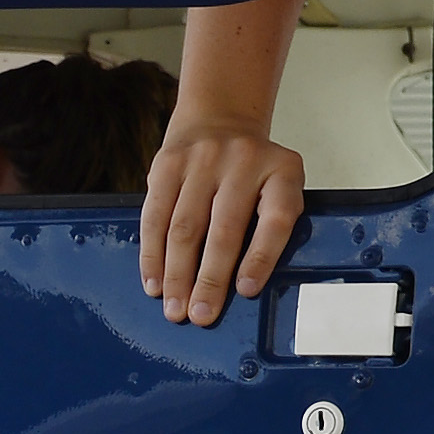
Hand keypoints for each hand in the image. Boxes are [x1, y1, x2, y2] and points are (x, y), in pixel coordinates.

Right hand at [141, 117, 304, 326]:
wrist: (219, 119)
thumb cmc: (252, 172)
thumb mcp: (277, 185)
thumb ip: (269, 225)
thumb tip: (241, 290)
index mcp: (282, 171)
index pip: (275, 219)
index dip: (260, 258)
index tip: (244, 290)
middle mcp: (243, 161)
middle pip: (224, 229)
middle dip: (209, 279)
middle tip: (201, 315)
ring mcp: (203, 159)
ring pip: (185, 227)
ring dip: (176, 274)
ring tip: (174, 307)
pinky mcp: (167, 164)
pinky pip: (155, 216)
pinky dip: (152, 254)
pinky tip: (153, 281)